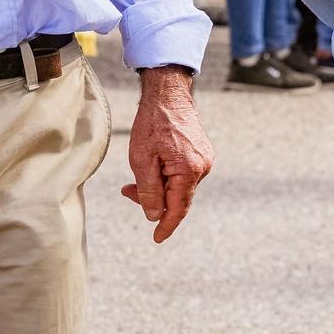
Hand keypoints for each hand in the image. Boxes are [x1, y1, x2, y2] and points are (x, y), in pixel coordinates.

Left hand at [121, 67, 213, 242]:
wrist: (168, 93)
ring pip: (180, 186)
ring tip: (138, 173)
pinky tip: (153, 164)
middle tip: (127, 191)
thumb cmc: (152, 124)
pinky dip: (167, 175)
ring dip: (159, 185)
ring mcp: (205, 159)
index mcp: (189, 171)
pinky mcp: (202, 152)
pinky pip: (184, 174)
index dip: (166, 226)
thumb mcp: (141, 160)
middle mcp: (203, 167)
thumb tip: (154, 215)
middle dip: (154, 200)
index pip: (178, 209)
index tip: (157, 239)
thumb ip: (148, 192)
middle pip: (178, 198)